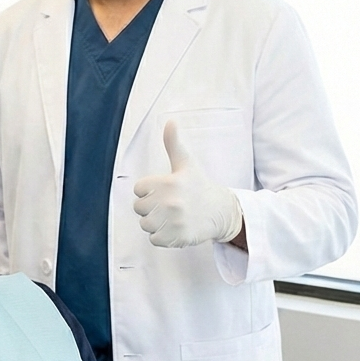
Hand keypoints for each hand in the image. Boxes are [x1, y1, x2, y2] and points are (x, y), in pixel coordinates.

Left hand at [132, 121, 243, 247]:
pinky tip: (175, 228)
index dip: (148, 191)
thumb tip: (170, 121)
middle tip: (169, 205)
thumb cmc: (198, 186)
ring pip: (145, 225)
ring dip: (155, 223)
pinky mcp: (177, 237)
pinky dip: (162, 237)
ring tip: (172, 216)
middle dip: (150, 208)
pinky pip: (154, 239)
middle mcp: (171, 201)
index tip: (164, 190)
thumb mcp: (186, 164)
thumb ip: (173, 144)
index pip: (138, 189)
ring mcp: (174, 220)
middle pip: (139, 208)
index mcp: (169, 182)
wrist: (220, 212)